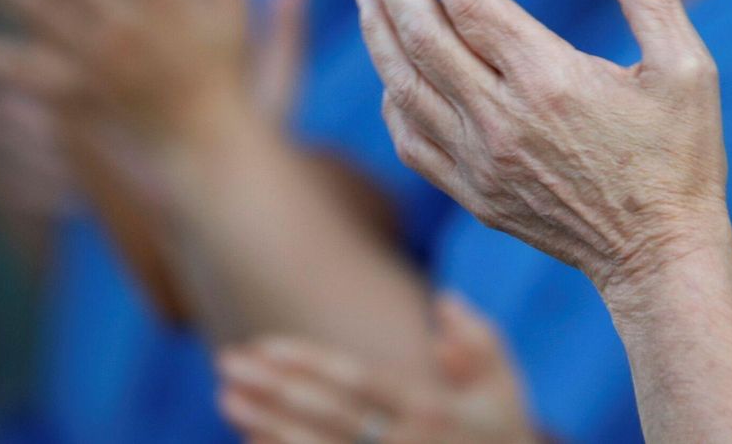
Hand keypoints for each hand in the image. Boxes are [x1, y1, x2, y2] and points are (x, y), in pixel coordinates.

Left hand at [218, 295, 536, 443]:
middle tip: (226, 363)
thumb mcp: (505, 388)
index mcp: (432, 410)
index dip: (309, 362)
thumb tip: (443, 301)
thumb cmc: (504, 437)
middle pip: (326, 414)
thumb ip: (479, 342)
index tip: (264, 345)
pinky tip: (252, 439)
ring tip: (226, 397)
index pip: (358, 381)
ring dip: (266, 423)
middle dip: (273, 387)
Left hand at [355, 0, 728, 291]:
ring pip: (404, 86)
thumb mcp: (687, 69)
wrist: (660, 255)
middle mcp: (503, 120)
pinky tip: (392, 70)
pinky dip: (393, 97)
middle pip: (423, 36)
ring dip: (378, 31)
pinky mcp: (475, 194)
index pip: (472, 3)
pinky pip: (411, 139)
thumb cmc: (681, 159)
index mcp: (549, 81)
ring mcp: (481, 162)